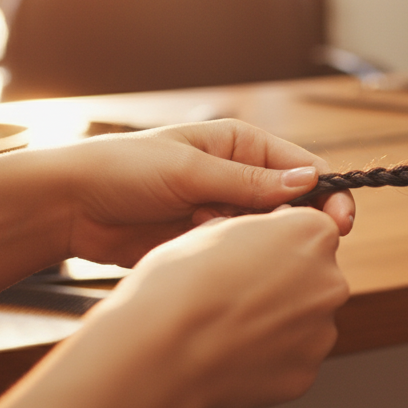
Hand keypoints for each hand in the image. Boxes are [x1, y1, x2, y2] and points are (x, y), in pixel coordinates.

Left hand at [47, 119, 354, 266]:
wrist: (68, 208)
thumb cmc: (122, 171)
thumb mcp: (189, 170)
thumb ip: (249, 182)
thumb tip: (309, 182)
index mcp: (242, 146)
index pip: (303, 169)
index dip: (327, 194)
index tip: (339, 222)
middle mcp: (240, 178)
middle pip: (293, 207)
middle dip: (292, 226)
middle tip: (287, 245)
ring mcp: (224, 213)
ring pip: (268, 236)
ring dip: (255, 243)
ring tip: (217, 236)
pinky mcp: (208, 245)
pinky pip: (240, 256)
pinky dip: (235, 261)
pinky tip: (210, 256)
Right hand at [88, 209, 348, 407]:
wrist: (161, 349)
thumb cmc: (178, 282)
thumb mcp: (216, 230)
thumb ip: (256, 232)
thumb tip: (261, 242)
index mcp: (312, 234)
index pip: (310, 232)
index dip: (276, 244)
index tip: (248, 258)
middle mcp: (330, 281)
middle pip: (314, 279)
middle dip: (284, 286)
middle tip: (235, 298)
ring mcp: (322, 332)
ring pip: (304, 323)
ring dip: (277, 325)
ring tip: (227, 331)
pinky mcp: (305, 374)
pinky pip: (291, 361)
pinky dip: (268, 360)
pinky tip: (231, 357)